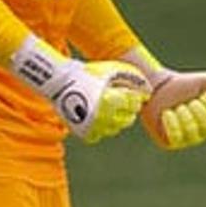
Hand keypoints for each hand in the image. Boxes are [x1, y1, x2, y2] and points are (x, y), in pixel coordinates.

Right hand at [10, 35, 150, 142]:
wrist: (58, 82)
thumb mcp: (109, 70)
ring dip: (117, 119)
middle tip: (125, 103)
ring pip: (115, 129)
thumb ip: (130, 77)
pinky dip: (101, 128)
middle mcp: (103, 117)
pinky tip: (99, 118)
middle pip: (127, 119)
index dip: (136, 98)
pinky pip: (100, 135)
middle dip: (129, 110)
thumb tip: (147, 90)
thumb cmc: (86, 73)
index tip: (134, 95)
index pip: (133, 103)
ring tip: (111, 109)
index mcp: (110, 100)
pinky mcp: (84, 133)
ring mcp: (93, 127)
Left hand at [140, 69, 205, 149]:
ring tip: (179, 107)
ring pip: (192, 132)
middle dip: (197, 111)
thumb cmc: (188, 85)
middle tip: (190, 101)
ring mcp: (190, 138)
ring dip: (184, 116)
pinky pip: (175, 137)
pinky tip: (167, 112)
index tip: (202, 94)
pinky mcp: (173, 141)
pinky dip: (171, 122)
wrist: (161, 88)